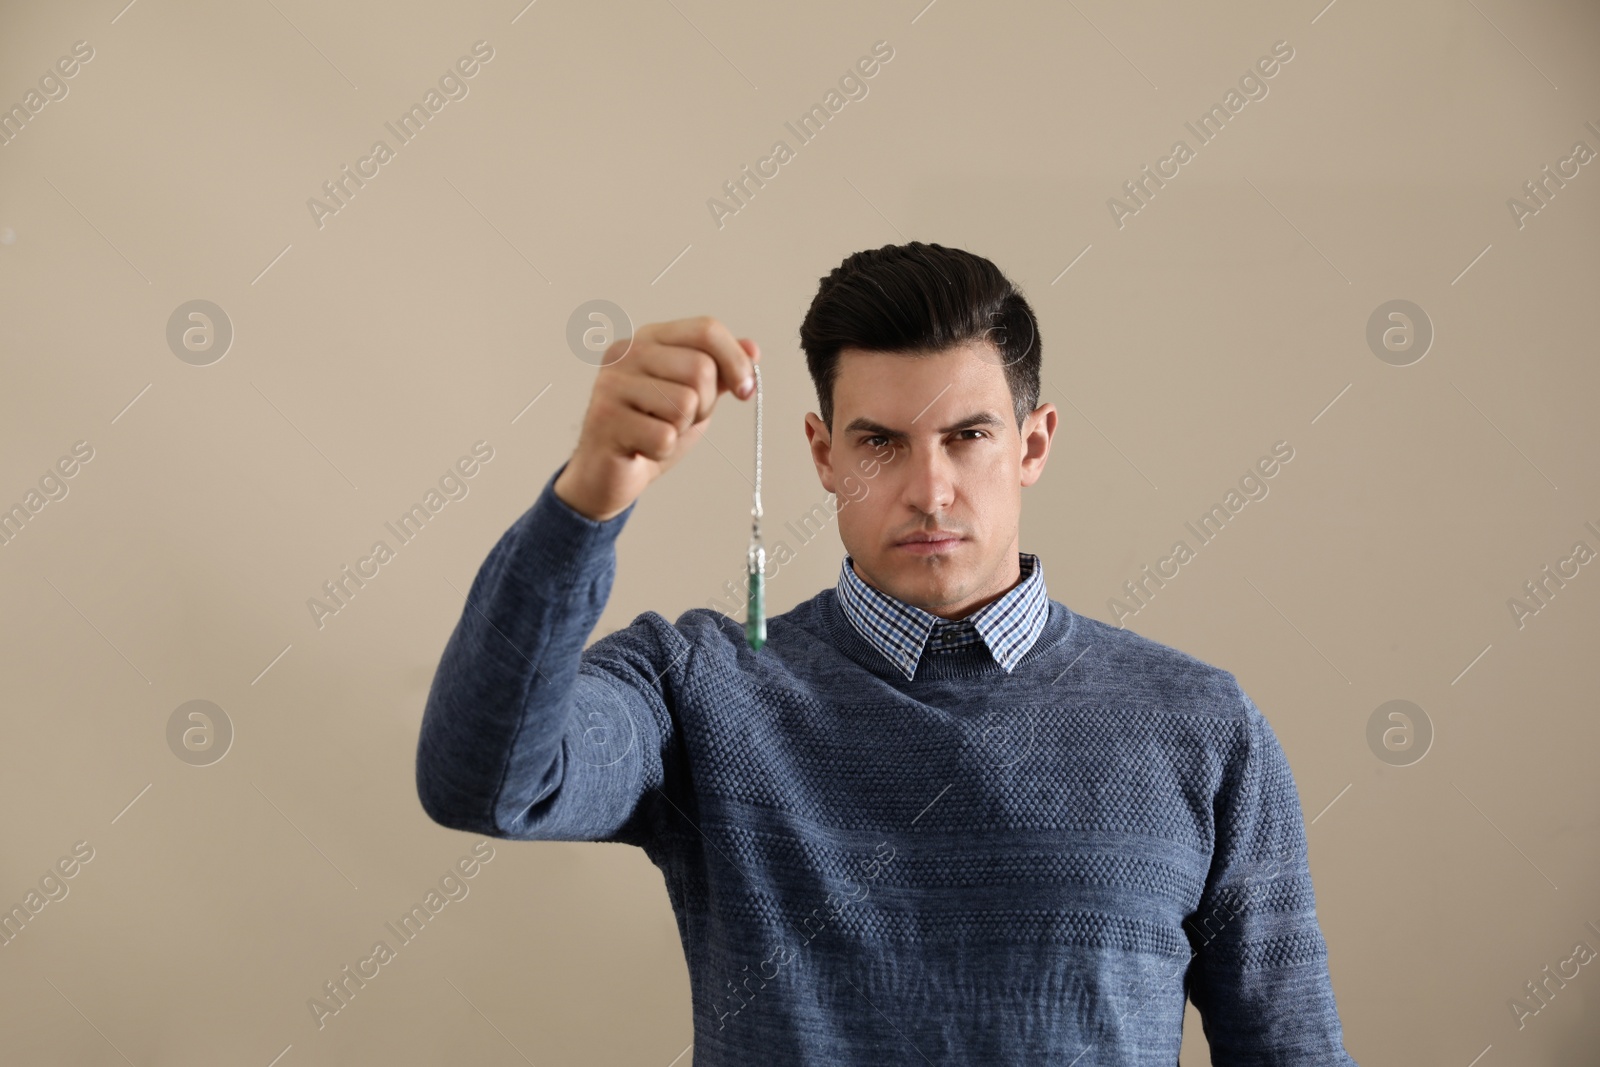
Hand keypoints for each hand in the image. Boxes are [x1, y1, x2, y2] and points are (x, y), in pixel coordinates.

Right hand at [554, 315, 759, 520]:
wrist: (609, 473)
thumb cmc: (651, 429)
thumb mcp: (693, 395)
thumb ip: (719, 371)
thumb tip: (753, 349)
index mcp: (649, 338)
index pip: (706, 329)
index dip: (735, 361)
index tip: (746, 391)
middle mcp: (626, 352)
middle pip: (701, 368)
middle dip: (706, 404)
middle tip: (682, 420)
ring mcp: (612, 383)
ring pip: (685, 402)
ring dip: (682, 428)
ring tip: (657, 430)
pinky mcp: (605, 418)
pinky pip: (665, 436)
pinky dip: (663, 450)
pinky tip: (642, 448)